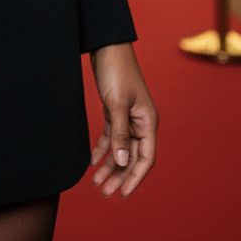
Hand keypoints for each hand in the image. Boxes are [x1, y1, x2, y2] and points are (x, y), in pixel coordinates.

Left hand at [88, 42, 157, 198]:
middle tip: (103, 192)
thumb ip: (120, 133)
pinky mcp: (115, 111)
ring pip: (120, 149)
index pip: (146, 158)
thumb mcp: (116, 103)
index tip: (122, 193)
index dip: (135, 178)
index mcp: (148, 122)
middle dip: (119, 176)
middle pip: (132, 157)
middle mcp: (141, 122)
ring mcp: (128, 117)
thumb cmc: (116, 71)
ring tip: (96, 182)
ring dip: (109, 166)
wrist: (106, 46)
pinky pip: (110, 136)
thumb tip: (122, 161)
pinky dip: (102, 149)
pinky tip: (92, 162)